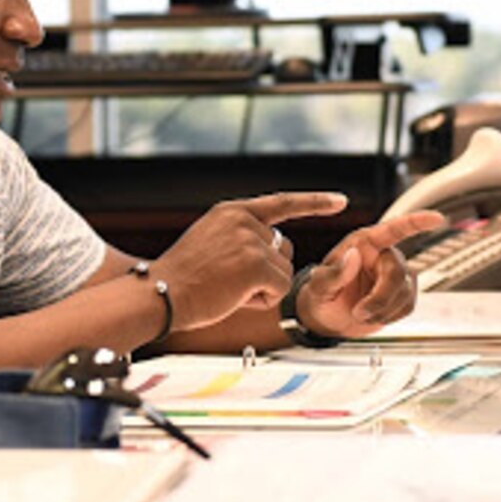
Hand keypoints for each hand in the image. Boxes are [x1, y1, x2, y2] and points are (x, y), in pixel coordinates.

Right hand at [152, 192, 348, 331]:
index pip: (283, 202)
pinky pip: (280, 288)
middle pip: (284, 250)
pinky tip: (234, 297)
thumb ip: (241, 238)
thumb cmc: (181, 280)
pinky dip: (262, 300)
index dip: (315, 203)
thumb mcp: (210, 242)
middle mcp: (244, 220)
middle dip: (267, 272)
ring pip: (283, 272)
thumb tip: (277, 245)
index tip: (340, 201)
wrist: (159, 295)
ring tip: (226, 289)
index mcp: (232, 211)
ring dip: (262, 288)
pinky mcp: (256, 264)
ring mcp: (251, 240)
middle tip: (228, 283)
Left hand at [296, 210, 446, 337]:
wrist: (328, 318)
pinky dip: (390, 316)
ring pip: (404, 293)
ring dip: (382, 310)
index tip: (437, 218)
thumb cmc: (321, 295)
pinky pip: (408, 306)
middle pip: (397, 273)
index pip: (393, 229)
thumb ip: (334, 273)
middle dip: (380, 298)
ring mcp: (396, 274)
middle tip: (358, 312)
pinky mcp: (403, 293)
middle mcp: (383, 255)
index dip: (416, 222)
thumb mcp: (319, 286)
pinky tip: (374, 315)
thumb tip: (353, 256)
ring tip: (360, 313)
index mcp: (363, 243)